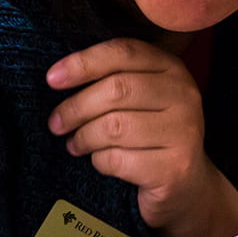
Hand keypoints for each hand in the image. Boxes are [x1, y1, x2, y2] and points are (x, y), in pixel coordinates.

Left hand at [47, 38, 237, 236]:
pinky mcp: (175, 167)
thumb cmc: (150, 135)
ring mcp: (184, 132)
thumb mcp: (140, 98)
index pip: (123, 52)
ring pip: (114, 126)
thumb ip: (112, 78)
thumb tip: (58, 76)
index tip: (51, 79)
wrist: (186, 184)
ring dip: (84, 138)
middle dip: (75, 107)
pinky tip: (100, 162)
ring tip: (75, 144)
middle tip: (56, 123)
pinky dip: (99, 162)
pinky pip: (118, 159)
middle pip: (117, 90)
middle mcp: (184, 95)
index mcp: (172, 69)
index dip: (82, 63)